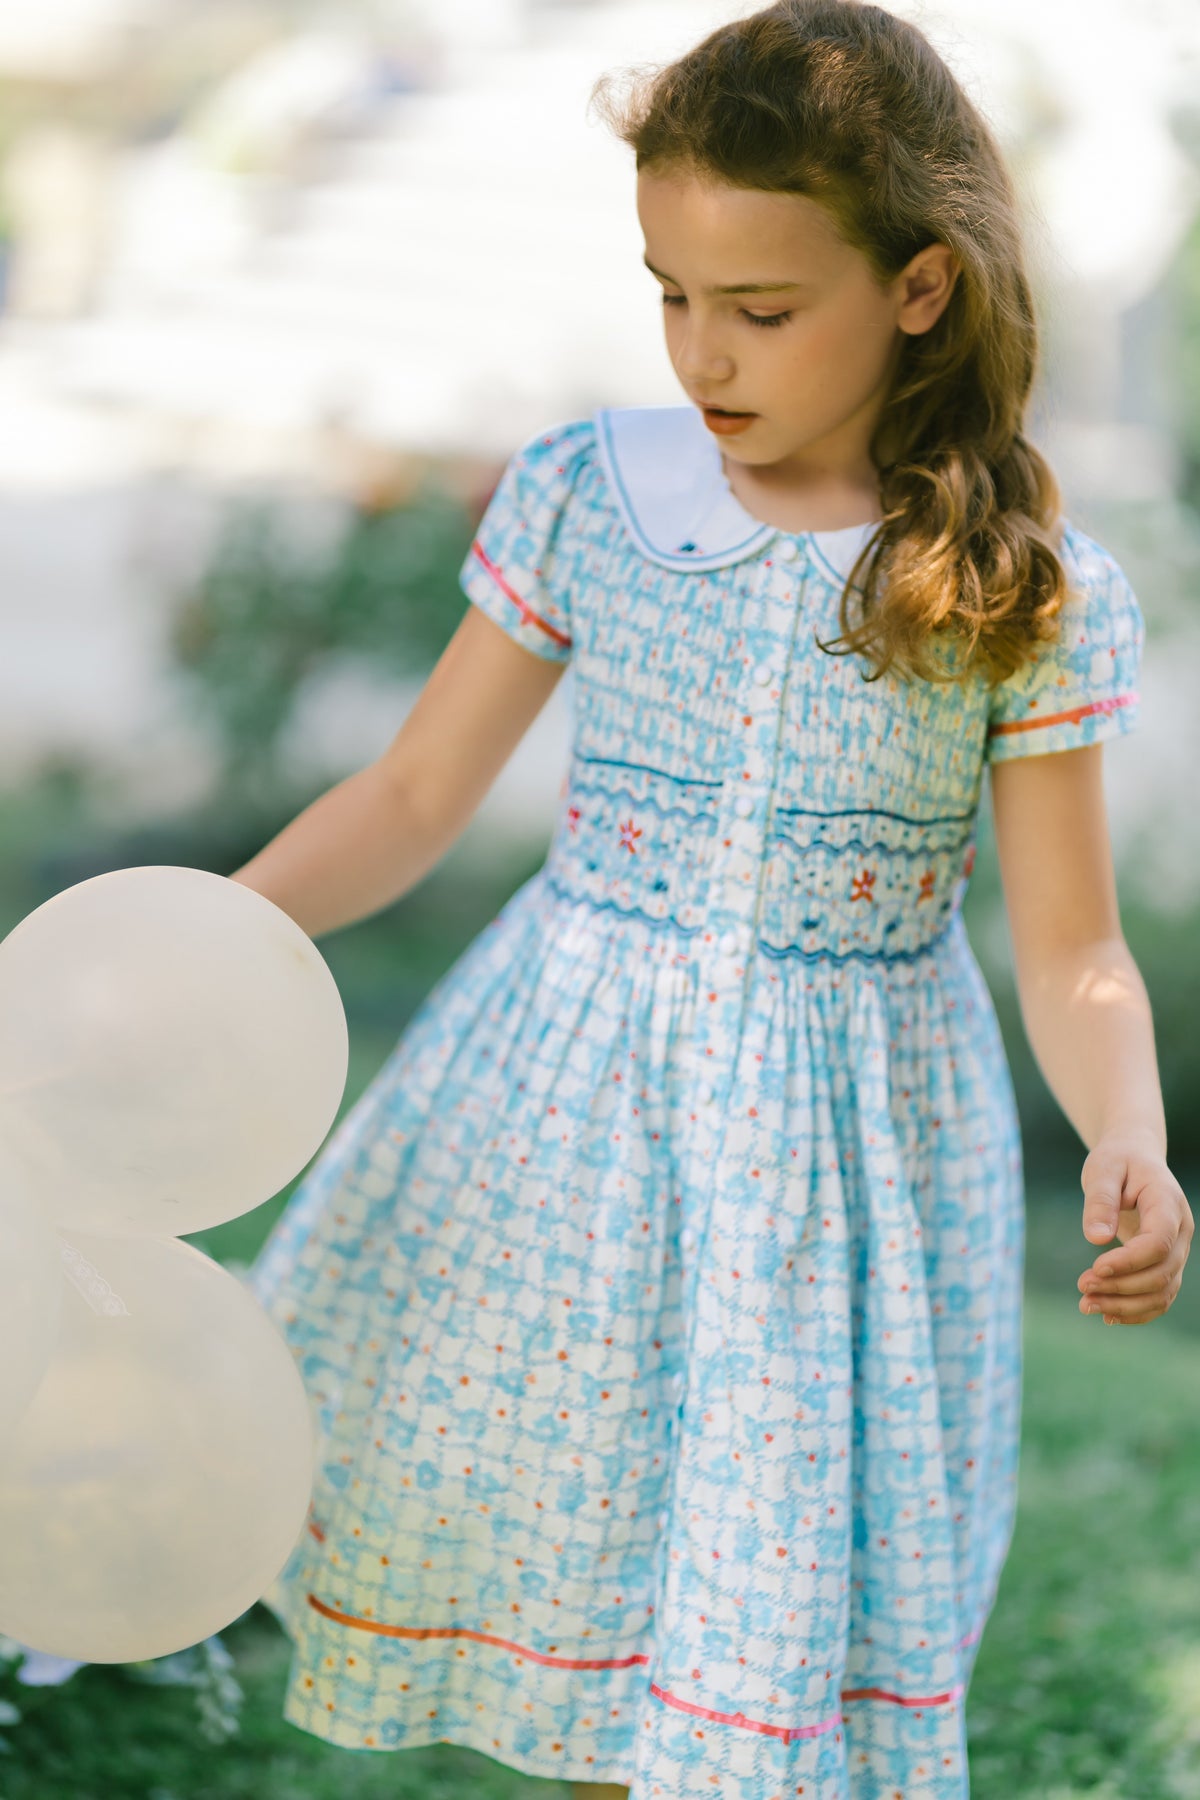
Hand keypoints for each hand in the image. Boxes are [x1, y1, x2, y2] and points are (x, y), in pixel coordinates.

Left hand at [1077, 1132, 1193, 1325]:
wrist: (1134, 1160)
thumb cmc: (1117, 1161)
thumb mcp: (1103, 1169)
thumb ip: (1100, 1201)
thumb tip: (1097, 1239)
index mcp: (1168, 1203)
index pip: (1159, 1242)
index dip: (1130, 1261)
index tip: (1095, 1267)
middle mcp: (1181, 1231)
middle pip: (1162, 1273)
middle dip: (1121, 1287)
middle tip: (1081, 1287)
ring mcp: (1177, 1250)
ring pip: (1163, 1292)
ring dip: (1125, 1306)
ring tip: (1085, 1305)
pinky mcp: (1166, 1264)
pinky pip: (1160, 1297)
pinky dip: (1136, 1312)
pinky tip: (1106, 1315)